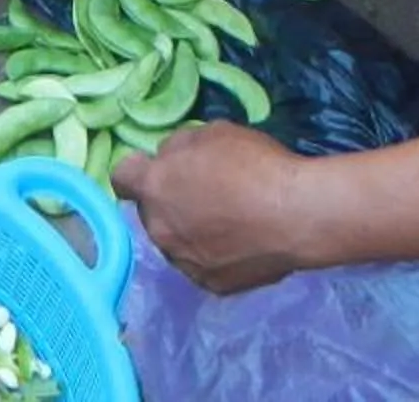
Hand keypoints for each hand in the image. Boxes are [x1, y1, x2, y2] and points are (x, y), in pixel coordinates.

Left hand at [116, 125, 317, 293]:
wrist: (297, 216)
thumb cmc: (255, 165)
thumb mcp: (213, 132)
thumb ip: (180, 147)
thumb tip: (169, 159)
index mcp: (155, 188)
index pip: (121, 178)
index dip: (137, 170)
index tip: (157, 168)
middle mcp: (160, 230)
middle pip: (151, 212)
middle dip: (168, 202)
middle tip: (203, 193)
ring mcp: (184, 263)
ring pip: (175, 242)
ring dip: (189, 231)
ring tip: (226, 222)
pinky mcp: (210, 285)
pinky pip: (202, 265)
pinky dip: (214, 255)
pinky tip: (240, 244)